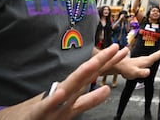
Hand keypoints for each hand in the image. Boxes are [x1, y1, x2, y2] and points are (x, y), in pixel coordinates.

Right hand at [0, 44, 127, 119]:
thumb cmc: (42, 112)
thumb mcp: (68, 104)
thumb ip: (88, 99)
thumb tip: (107, 89)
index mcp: (72, 91)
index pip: (94, 74)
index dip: (109, 62)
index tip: (122, 50)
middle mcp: (64, 94)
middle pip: (86, 75)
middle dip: (101, 61)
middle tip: (116, 47)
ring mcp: (52, 104)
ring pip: (68, 88)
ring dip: (81, 75)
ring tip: (94, 63)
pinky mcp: (37, 114)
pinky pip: (45, 107)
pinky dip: (52, 99)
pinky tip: (60, 93)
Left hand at [116, 44, 159, 78]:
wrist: (119, 65)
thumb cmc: (126, 69)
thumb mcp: (135, 73)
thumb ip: (142, 72)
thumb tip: (148, 72)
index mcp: (146, 60)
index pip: (158, 55)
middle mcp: (145, 59)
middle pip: (158, 54)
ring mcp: (143, 60)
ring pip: (154, 55)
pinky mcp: (141, 61)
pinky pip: (151, 59)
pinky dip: (156, 56)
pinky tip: (157, 58)